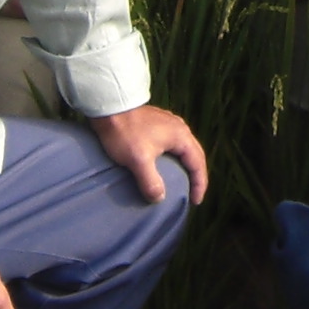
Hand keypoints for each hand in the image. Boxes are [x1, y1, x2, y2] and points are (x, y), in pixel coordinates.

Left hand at [87, 103, 210, 206]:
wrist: (108, 107)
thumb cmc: (124, 132)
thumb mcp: (138, 160)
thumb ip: (150, 181)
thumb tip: (159, 199)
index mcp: (181, 136)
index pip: (198, 163)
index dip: (199, 184)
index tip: (196, 201)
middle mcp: (179, 127)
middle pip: (194, 154)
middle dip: (196, 175)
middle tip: (193, 193)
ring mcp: (168, 123)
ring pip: (183, 148)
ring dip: (185, 165)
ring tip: (182, 179)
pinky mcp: (156, 123)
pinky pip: (172, 143)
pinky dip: (174, 157)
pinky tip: (165, 163)